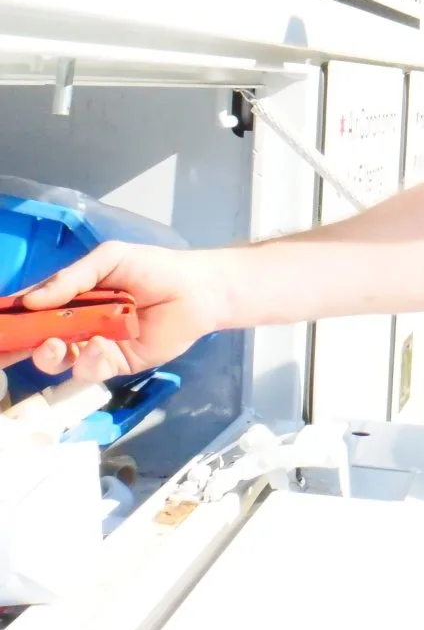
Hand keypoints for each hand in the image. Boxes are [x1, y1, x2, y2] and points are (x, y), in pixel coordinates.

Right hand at [0, 241, 227, 382]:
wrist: (199, 290)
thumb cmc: (155, 268)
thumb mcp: (110, 259)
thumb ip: (71, 278)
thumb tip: (30, 300)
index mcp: (71, 296)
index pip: (32, 308)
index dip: (12, 317)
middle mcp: (77, 324)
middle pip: (36, 340)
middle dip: (17, 345)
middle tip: (8, 345)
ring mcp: (95, 345)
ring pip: (58, 361)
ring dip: (49, 355)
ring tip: (56, 343)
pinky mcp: (117, 363)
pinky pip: (90, 370)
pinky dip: (88, 360)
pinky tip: (98, 344)